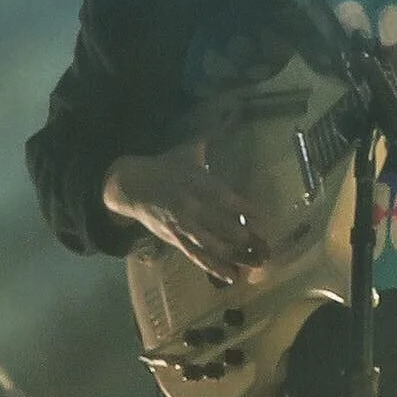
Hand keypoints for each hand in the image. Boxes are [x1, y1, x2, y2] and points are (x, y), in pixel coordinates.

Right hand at [103, 140, 268, 284]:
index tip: (264, 218)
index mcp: (197, 183)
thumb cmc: (163, 168)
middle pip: (223, 226)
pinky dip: (214, 268)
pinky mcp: (175, 239)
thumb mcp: (186, 154)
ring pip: (213, 245)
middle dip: (247, 239)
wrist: (130, 186)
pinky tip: (231, 276)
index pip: (227, 198)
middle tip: (266, 247)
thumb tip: (228, 119)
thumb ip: (207, 148)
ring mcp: (184, 225)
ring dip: (235, 256)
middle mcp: (192, 206)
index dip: (246, 209)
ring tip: (256, 264)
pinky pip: (197, 256)